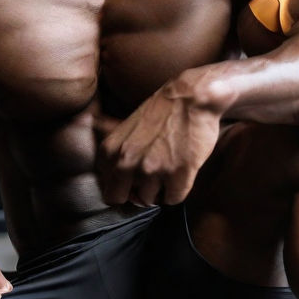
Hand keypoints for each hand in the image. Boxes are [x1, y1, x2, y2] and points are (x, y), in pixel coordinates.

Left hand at [95, 78, 222, 206]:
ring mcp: (153, 171)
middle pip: (121, 200)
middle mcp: (127, 163)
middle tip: (146, 183)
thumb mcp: (124, 128)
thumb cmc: (161, 111)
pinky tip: (180, 174)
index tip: (132, 181)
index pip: (108, 190)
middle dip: (133, 195)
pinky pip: (173, 199)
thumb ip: (116, 153)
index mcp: (111, 152)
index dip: (121, 188)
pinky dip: (177, 190)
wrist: (191, 97)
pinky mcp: (178, 175)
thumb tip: (110, 180)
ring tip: (166, 171)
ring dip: (157, 190)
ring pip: (149, 200)